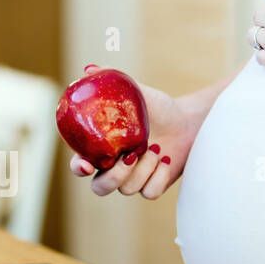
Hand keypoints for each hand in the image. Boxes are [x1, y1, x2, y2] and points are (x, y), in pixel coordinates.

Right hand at [68, 66, 200, 199]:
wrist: (186, 122)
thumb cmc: (156, 108)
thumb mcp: (136, 92)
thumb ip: (113, 81)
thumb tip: (89, 70)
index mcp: (101, 150)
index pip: (79, 165)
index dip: (78, 168)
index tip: (85, 164)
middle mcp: (113, 169)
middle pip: (100, 188)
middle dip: (114, 177)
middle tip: (130, 155)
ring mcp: (132, 180)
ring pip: (127, 190)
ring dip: (144, 169)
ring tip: (155, 148)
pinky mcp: (152, 187)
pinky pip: (149, 193)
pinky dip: (158, 177)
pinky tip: (165, 159)